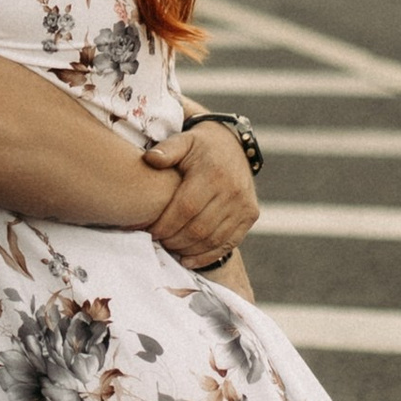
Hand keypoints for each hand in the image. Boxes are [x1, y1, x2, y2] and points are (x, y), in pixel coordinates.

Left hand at [141, 122, 257, 267]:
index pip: (185, 208)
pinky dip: (207, 256)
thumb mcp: (183, 140)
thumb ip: (166, 150)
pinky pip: (228, 243)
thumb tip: (150, 159)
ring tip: (170, 250)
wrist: (232, 145)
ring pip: (213, 239)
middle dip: (174, 240)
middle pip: (198, 228)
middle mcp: (232, 191)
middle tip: (158, 243)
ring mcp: (244, 205)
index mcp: (213, 173)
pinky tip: (188, 259)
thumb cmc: (199, 146)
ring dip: (188, 250)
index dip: (166, 224)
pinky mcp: (250, 215)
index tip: (150, 232)